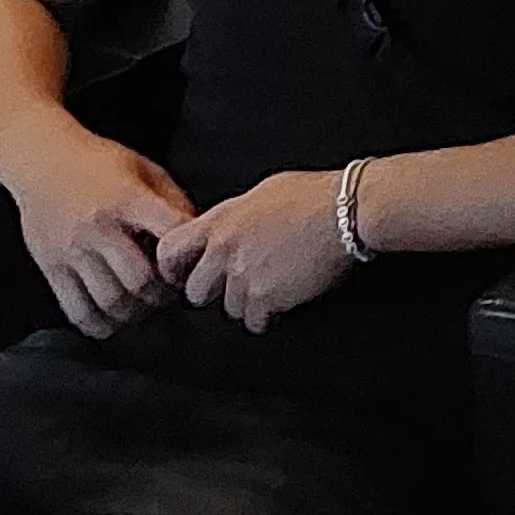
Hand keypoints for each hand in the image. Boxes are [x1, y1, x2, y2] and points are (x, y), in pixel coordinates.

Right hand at [6, 122, 201, 334]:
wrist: (40, 159)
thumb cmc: (97, 163)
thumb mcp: (143, 168)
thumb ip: (172, 202)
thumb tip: (198, 238)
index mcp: (127, 198)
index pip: (169, 237)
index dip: (186, 257)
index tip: (186, 262)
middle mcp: (98, 227)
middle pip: (140, 281)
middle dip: (161, 293)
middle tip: (165, 290)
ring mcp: (72, 250)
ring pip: (111, 301)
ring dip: (135, 312)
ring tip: (141, 302)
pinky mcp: (51, 268)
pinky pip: (78, 311)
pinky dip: (101, 323)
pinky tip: (112, 315)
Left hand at [156, 166, 358, 331]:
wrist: (345, 213)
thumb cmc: (312, 195)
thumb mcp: (262, 193)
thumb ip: (235, 216)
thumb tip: (228, 228)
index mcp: (220, 220)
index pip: (170, 250)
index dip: (174, 266)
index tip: (183, 273)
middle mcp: (225, 250)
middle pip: (196, 290)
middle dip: (214, 291)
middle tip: (233, 285)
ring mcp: (244, 276)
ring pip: (229, 308)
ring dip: (247, 302)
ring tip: (270, 286)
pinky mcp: (267, 298)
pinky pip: (255, 320)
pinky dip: (268, 315)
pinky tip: (284, 299)